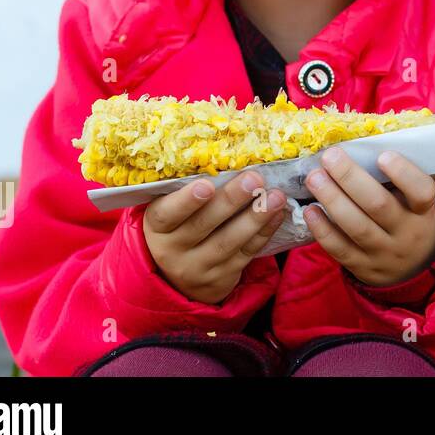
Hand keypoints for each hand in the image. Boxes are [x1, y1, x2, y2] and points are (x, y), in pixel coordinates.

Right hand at [143, 170, 287, 304]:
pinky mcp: (223, 278)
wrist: (178, 278)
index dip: (185, 201)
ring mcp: (198, 268)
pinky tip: (278, 213)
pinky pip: (246, 253)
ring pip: (229, 242)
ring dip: (255, 217)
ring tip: (276, 196)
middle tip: (254, 179)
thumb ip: (187, 191)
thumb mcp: (170, 211)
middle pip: (203, 225)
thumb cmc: (178, 227)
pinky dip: (265, 232)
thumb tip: (226, 157)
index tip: (207, 184)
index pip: (166, 214)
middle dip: (231, 201)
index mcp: (157, 228)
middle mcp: (172, 251)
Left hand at [303, 146, 434, 286]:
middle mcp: (407, 233)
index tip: (383, 155)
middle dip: (350, 178)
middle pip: (379, 205)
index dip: (404, 174)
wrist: (416, 266)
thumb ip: (397, 181)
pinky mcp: (363, 268)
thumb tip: (357, 148)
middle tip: (331, 156)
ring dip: (332, 199)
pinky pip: (340, 249)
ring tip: (314, 178)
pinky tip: (310, 210)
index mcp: (424, 211)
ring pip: (357, 227)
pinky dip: (322, 229)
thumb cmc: (410, 219)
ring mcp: (384, 253)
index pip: (422, 192)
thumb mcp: (415, 202)